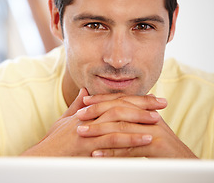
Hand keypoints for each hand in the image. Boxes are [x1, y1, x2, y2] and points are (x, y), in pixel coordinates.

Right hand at [21, 89, 156, 156]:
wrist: (44, 156)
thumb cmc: (54, 141)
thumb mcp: (65, 119)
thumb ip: (76, 104)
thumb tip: (85, 90)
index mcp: (86, 111)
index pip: (113, 100)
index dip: (133, 97)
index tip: (150, 97)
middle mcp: (88, 117)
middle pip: (119, 105)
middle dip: (142, 103)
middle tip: (162, 103)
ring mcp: (88, 130)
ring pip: (117, 120)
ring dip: (139, 119)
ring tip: (158, 119)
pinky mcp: (88, 145)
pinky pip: (112, 140)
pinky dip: (131, 139)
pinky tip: (145, 138)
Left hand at [76, 94, 197, 157]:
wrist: (183, 161)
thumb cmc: (160, 146)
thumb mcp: (144, 128)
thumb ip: (129, 117)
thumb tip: (111, 107)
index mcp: (146, 111)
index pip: (120, 100)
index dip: (101, 100)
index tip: (84, 102)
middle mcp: (150, 117)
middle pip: (119, 110)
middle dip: (96, 112)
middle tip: (78, 115)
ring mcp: (154, 130)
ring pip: (121, 128)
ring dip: (99, 130)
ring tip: (81, 132)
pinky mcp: (157, 146)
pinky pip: (129, 149)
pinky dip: (111, 151)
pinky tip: (96, 154)